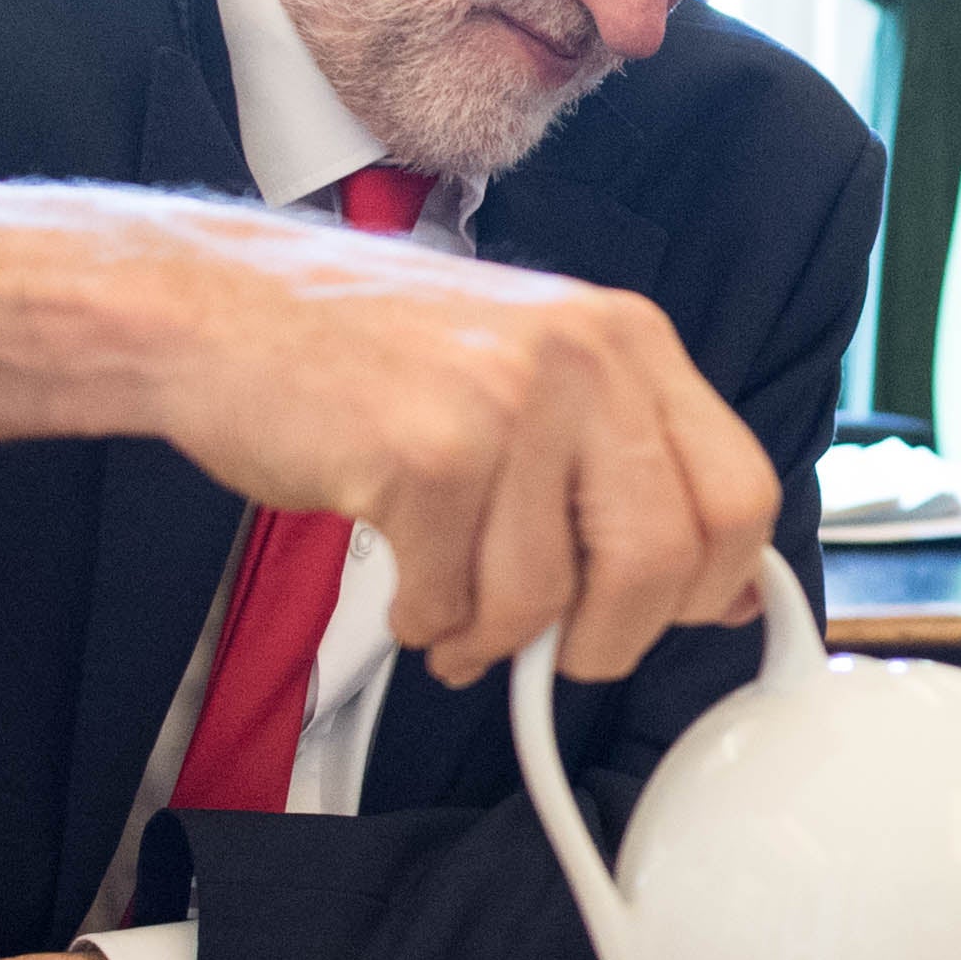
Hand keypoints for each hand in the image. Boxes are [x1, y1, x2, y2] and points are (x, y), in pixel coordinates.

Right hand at [0, 185, 771, 685]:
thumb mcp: (533, 380)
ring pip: (547, 597)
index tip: (653, 613)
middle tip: (549, 647)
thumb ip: (630, 470)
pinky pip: (455, 601)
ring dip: (492, 637)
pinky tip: (402, 588)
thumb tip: (729, 594)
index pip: (741, 489)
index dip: (706, 580)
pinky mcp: (424, 455)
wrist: (219, 312)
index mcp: (626, 337)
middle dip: (603, 639)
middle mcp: (582, 358)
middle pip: (661, 560)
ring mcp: (502, 403)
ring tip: (449, 610)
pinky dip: (425, 622)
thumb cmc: (371, 355)